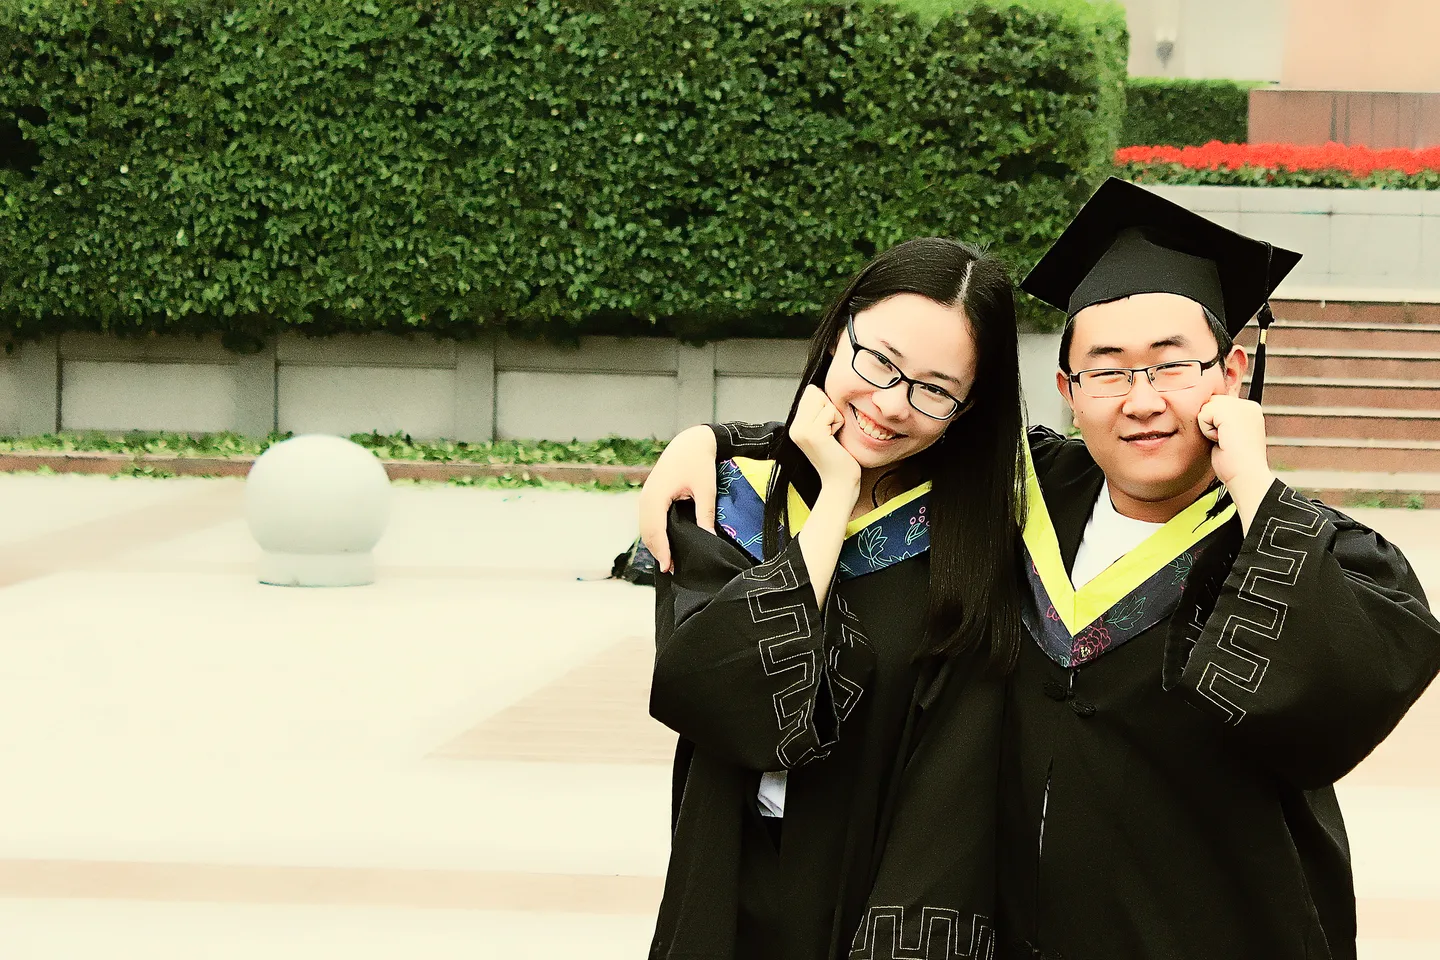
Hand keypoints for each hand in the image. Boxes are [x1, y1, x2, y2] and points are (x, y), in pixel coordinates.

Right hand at [639, 425, 718, 572]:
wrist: (691, 442)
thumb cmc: (699, 462)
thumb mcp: (706, 489)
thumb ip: (705, 514)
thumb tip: (710, 538)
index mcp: (657, 495)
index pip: (656, 529)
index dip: (662, 550)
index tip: (669, 567)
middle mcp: (646, 497)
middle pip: (646, 531)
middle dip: (656, 551)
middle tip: (670, 569)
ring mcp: (646, 495)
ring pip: (644, 526)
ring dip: (653, 543)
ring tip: (667, 560)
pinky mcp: (650, 494)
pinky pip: (647, 519)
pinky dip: (653, 533)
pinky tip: (663, 542)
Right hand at [789, 386, 861, 496]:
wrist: (839, 483)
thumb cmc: (838, 459)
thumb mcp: (823, 431)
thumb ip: (817, 412)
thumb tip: (816, 390)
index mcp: (795, 426)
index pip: (810, 392)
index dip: (825, 406)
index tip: (827, 428)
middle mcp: (794, 428)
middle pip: (815, 393)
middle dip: (829, 408)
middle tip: (830, 432)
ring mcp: (801, 430)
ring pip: (823, 401)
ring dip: (835, 416)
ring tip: (832, 436)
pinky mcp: (813, 434)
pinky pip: (830, 411)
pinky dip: (838, 423)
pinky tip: (834, 439)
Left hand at [1198, 395, 1274, 530]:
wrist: (1246, 476)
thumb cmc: (1235, 464)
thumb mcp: (1228, 435)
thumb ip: (1221, 420)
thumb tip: (1205, 410)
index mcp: (1250, 410)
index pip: (1218, 403)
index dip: (1214, 422)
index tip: (1226, 439)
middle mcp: (1248, 405)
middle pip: (1210, 402)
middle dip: (1210, 423)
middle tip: (1224, 440)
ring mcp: (1241, 407)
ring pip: (1206, 407)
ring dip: (1208, 427)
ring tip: (1223, 440)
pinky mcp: (1231, 413)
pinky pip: (1203, 415)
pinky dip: (1207, 430)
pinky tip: (1221, 440)